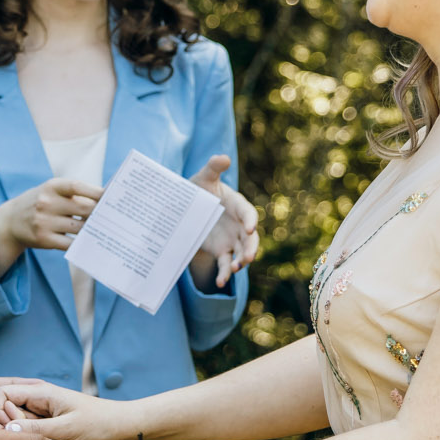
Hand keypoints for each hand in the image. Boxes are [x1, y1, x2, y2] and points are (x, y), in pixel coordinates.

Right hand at [0, 177, 104, 275]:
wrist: (10, 221)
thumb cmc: (39, 203)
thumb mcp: (50, 191)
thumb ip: (73, 194)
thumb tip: (104, 200)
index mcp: (51, 186)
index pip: (77, 186)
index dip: (96, 192)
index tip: (110, 196)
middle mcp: (46, 203)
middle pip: (83, 209)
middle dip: (99, 214)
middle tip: (112, 217)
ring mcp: (44, 222)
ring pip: (79, 228)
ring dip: (92, 229)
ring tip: (103, 230)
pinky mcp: (44, 239)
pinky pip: (70, 243)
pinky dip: (81, 243)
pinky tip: (89, 241)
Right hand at [0, 381, 143, 439]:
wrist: (125, 427)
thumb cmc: (101, 424)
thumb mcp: (66, 430)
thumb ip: (36, 431)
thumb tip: (6, 431)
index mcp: (41, 392)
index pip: (2, 395)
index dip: (0, 415)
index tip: (13, 434)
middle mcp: (40, 398)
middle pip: (6, 408)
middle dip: (7, 427)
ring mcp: (44, 411)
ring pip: (17, 422)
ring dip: (19, 436)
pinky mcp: (50, 423)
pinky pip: (30, 431)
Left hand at [188, 154, 259, 288]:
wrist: (189, 206)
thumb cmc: (200, 188)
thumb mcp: (204, 177)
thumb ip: (213, 168)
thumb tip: (223, 157)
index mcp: (238, 206)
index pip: (248, 214)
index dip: (250, 220)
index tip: (249, 227)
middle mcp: (239, 225)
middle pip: (250, 239)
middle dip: (251, 248)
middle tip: (248, 258)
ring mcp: (232, 240)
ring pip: (241, 253)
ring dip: (240, 262)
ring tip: (233, 269)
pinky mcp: (221, 251)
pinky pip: (225, 264)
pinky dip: (224, 274)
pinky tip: (219, 282)